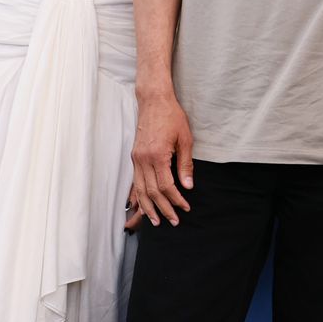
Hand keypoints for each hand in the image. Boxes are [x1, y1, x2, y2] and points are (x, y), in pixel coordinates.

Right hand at [129, 92, 194, 226]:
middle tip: (173, 221)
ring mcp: (136, 159)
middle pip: (152, 192)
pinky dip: (137, 196)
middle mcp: (143, 160)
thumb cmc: (172, 117)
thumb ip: (185, 164)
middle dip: (162, 209)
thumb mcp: (185, 139)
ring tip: (155, 221)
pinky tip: (140, 205)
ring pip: (140, 189)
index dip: (176, 200)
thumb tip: (188, 186)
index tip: (185, 207)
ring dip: (148, 207)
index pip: (166, 186)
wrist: (154, 101)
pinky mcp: (134, 157)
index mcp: (157, 156)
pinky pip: (135, 181)